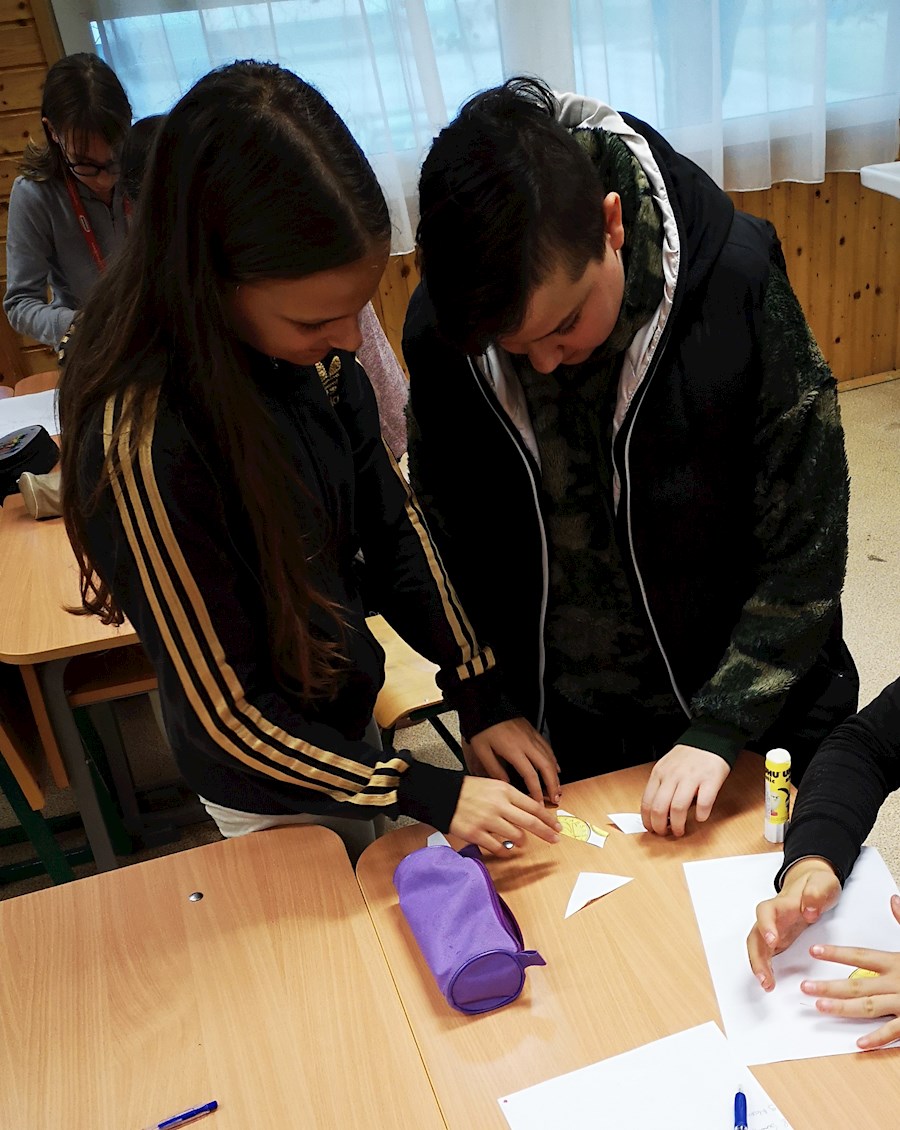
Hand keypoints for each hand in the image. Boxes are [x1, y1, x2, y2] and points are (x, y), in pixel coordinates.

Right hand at [448, 775, 561, 854]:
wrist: (443, 795)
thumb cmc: (469, 790)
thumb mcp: (493, 786)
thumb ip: (511, 798)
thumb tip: (531, 813)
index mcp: (504, 791)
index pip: (533, 806)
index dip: (548, 818)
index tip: (557, 826)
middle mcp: (498, 805)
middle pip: (530, 823)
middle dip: (546, 833)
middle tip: (555, 839)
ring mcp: (487, 821)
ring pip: (516, 837)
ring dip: (521, 841)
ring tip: (519, 841)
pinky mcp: (476, 834)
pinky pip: (498, 848)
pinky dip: (505, 851)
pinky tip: (505, 850)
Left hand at [467, 717, 560, 805]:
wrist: (487, 706)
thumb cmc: (483, 728)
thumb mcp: (482, 751)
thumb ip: (494, 769)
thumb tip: (506, 784)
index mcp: (514, 750)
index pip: (530, 776)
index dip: (536, 792)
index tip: (539, 803)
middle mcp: (526, 744)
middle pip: (546, 768)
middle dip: (553, 785)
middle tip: (556, 798)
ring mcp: (532, 737)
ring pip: (550, 758)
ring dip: (556, 775)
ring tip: (558, 788)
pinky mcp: (533, 731)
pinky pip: (548, 748)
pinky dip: (554, 760)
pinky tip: (556, 767)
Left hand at [640, 744, 730, 835]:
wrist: (709, 739)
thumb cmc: (687, 758)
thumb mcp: (666, 768)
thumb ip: (660, 786)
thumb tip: (656, 813)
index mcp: (660, 774)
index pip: (647, 802)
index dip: (647, 820)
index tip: (651, 829)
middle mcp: (673, 776)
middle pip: (660, 808)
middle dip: (660, 826)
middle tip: (665, 833)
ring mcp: (691, 778)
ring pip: (678, 808)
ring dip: (678, 825)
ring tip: (680, 830)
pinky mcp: (710, 780)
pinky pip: (704, 802)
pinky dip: (701, 814)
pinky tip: (700, 817)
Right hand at [747, 857, 841, 989]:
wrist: (814, 885)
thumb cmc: (818, 884)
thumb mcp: (824, 883)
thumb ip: (816, 893)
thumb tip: (809, 910)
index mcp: (782, 902)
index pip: (766, 912)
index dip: (766, 926)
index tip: (772, 941)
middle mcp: (773, 917)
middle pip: (755, 934)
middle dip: (756, 956)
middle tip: (764, 976)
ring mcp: (774, 928)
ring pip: (758, 946)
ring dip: (758, 965)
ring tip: (766, 984)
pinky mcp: (778, 938)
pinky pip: (766, 953)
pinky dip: (765, 967)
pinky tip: (769, 981)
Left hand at [799, 894, 899, 1049]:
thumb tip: (894, 900)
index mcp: (897, 962)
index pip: (861, 955)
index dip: (837, 953)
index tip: (815, 951)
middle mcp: (897, 982)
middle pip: (856, 984)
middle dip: (829, 985)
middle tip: (805, 987)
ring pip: (868, 1007)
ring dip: (842, 1008)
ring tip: (820, 1007)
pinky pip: (894, 1031)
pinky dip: (877, 1038)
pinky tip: (858, 1042)